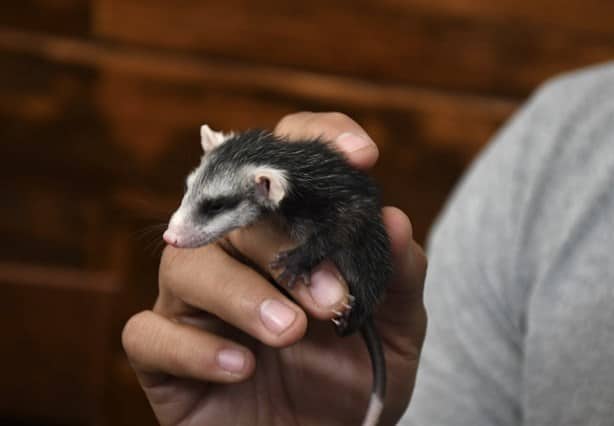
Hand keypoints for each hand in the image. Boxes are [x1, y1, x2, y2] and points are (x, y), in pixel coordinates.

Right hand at [122, 112, 427, 424]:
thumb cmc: (351, 377)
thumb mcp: (392, 329)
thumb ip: (396, 277)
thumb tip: (393, 217)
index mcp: (283, 232)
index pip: (285, 156)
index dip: (318, 138)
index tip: (362, 157)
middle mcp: (231, 253)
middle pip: (233, 208)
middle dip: (286, 248)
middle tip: (333, 301)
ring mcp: (191, 301)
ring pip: (185, 262)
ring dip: (242, 294)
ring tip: (290, 333)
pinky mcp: (162, 352)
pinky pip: (149, 334)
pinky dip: (194, 349)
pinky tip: (241, 369)